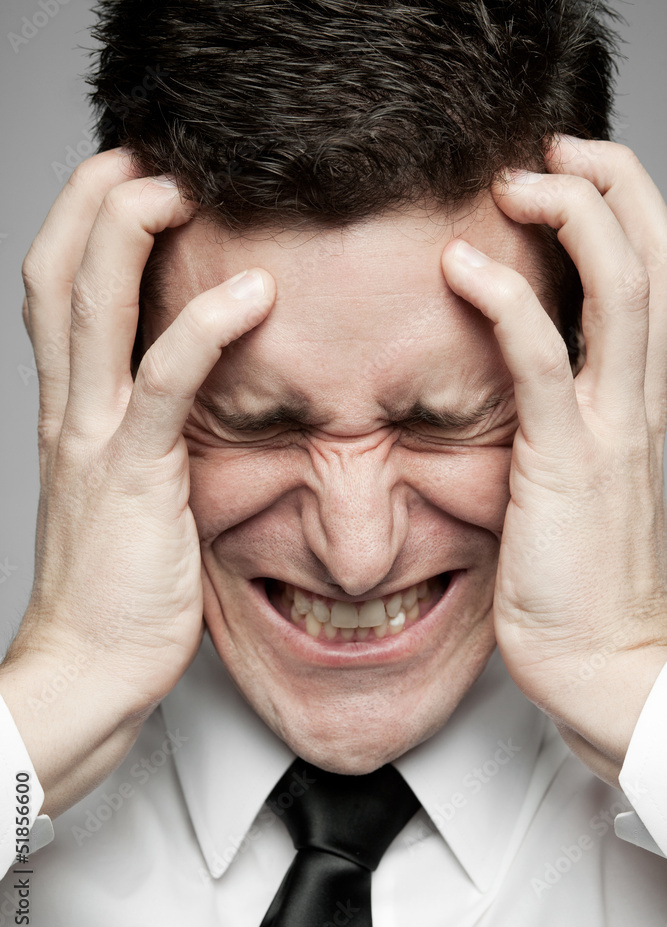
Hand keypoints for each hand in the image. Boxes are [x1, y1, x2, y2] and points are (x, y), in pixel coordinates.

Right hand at [2, 149, 274, 814]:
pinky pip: (165, 384)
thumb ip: (149, 438)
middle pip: (58, 274)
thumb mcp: (131, 494)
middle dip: (96, 198)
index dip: (84, 224)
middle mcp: (72, 412)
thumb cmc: (123, 587)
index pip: (58, 293)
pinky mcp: (136, 477)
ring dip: (130, 230)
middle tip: (147, 151)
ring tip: (181, 182)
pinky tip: (252, 292)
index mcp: (73, 413)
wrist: (92, 667)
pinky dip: (203, 329)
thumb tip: (195, 403)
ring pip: (92, 307)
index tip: (130, 178)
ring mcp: (96, 440)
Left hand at [441, 136, 666, 786]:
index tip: (560, 180)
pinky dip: (509, 303)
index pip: (650, 275)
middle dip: (606, 183)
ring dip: (573, 213)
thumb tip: (521, 381)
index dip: (618, 210)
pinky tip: (465, 266)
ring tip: (517, 178)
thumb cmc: (580, 576)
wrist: (602, 660)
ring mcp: (616, 425)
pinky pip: (544, 360)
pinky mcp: (571, 460)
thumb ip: (563, 420)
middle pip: (652, 255)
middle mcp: (645, 398)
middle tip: (544, 152)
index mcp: (643, 399)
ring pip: (622, 285)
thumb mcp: (580, 478)